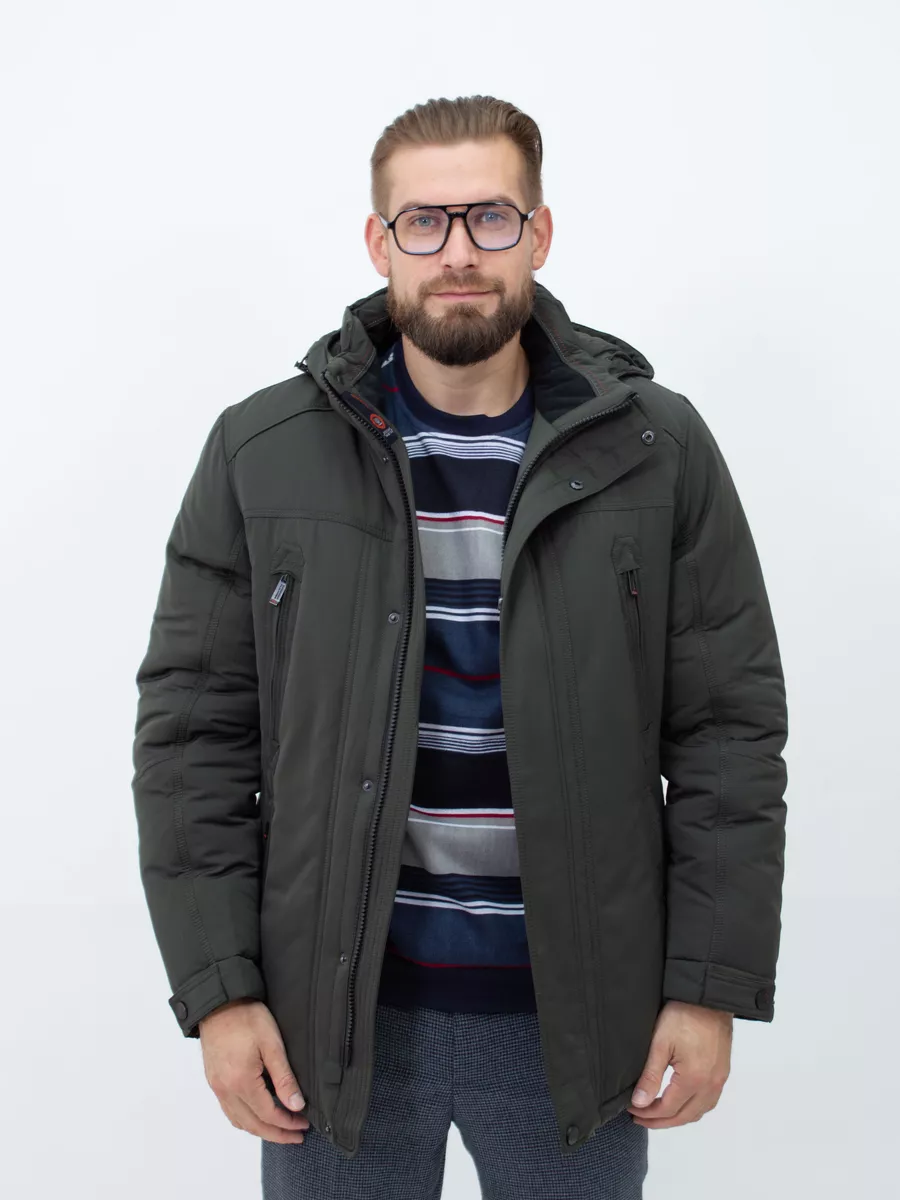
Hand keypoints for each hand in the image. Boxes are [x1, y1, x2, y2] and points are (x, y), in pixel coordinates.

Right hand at [199, 998, 309, 1143]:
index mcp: (241, 1081)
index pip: (268, 1114)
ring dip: (260, 1130)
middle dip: (276, 1134)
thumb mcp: (272, 1044)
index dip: (288, 1123)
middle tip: (296, 1136)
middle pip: (253, 1124)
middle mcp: (226, 1090)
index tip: (304, 1124)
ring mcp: (217, 1087)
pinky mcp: (213, 1081)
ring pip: (239, 1121)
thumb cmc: (246, 1017)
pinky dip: (244, 1120)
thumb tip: (297, 1105)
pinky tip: (256, 1116)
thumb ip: (284, 1077)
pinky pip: (229, 1111)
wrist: (219, 1002)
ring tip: (280, 1130)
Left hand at [626, 1000, 732, 1128]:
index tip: (631, 1110)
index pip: (668, 1109)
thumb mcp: (660, 1043)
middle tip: (640, 1117)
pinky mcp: (723, 1071)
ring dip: (678, 1117)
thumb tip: (640, 1102)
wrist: (708, 997)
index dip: (648, 1114)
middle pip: (685, 1116)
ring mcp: (720, 1079)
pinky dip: (693, 1108)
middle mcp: (711, 1084)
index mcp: (694, 1079)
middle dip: (661, 1121)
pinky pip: (709, 1101)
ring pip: (699, 1111)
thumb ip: (650, 1076)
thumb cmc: (684, 1015)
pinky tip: (681, 1102)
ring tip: (657, 1114)